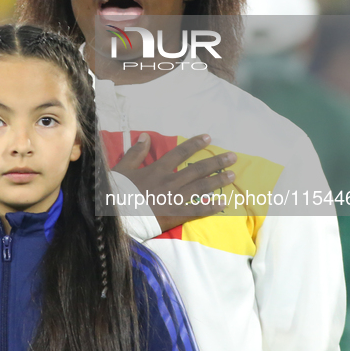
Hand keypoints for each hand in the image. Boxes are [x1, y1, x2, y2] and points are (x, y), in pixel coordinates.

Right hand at [112, 133, 236, 231]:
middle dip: (216, 162)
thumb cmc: (117, 192)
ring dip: (218, 180)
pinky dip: (210, 207)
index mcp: (158, 169)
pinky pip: (197, 210)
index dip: (195, 144)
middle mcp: (170, 181)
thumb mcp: (122, 168)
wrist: (117, 215)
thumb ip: (135, 152)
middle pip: (197, 169)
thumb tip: (145, 135)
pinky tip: (223, 203)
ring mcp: (175, 198)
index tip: (209, 138)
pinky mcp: (175, 214)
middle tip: (233, 158)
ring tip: (233, 175)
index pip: (180, 153)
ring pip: (201, 187)